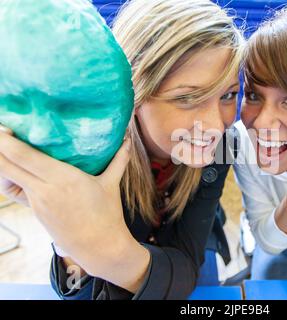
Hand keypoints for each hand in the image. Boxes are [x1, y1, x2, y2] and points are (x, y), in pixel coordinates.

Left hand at [0, 126, 133, 275]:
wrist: (99, 247)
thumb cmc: (107, 215)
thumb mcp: (111, 185)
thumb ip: (119, 159)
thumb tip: (127, 139)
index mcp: (63, 179)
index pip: (23, 156)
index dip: (6, 141)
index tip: (3, 126)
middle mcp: (44, 189)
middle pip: (5, 165)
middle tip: (0, 129)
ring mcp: (36, 201)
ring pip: (7, 177)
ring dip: (2, 161)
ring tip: (4, 145)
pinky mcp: (34, 210)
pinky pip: (16, 189)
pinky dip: (11, 175)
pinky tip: (15, 165)